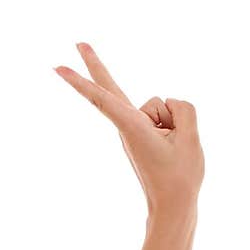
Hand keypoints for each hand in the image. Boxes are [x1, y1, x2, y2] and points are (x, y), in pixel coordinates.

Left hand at [53, 42, 203, 217]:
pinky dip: (175, 125)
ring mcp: (134, 129)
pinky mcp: (142, 132)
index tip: (58, 68)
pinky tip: (173, 143)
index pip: (103, 100)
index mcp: (132, 128)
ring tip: (173, 148)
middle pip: (110, 89)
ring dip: (175, 122)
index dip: (81, 82)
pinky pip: (165, 113)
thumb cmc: (180, 177)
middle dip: (95, 64)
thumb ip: (183, 110)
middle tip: (78, 42)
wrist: (174, 207)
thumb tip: (168, 105)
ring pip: (161, 104)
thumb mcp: (190, 138)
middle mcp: (128, 126)